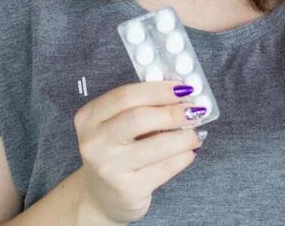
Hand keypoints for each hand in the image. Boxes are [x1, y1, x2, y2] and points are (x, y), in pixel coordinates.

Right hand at [73, 80, 205, 223]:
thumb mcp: (115, 126)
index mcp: (88, 118)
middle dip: (172, 112)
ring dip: (184, 137)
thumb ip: (141, 108)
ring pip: (156, 145)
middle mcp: (94, 142)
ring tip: (196, 133)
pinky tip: (189, 151)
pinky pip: (164, 169)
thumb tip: (181, 95)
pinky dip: (183, 157)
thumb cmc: (115, 152)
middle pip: (139, 118)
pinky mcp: (128, 190)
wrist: (101, 196)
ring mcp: (109, 168)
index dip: (158, 90)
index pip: (125, 96)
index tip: (183, 88)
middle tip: (194, 110)